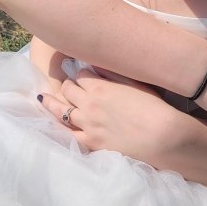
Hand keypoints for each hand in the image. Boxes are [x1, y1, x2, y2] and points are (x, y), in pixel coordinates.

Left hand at [38, 70, 178, 161]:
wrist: (161, 136)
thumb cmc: (153, 106)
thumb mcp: (134, 82)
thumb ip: (113, 72)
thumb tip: (95, 62)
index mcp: (99, 86)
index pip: (81, 74)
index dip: (80, 72)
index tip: (78, 69)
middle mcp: (88, 104)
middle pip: (68, 89)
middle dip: (67, 84)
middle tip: (66, 81)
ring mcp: (87, 125)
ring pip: (61, 111)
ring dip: (53, 103)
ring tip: (45, 98)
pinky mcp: (91, 143)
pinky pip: (69, 135)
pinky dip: (59, 128)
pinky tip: (51, 124)